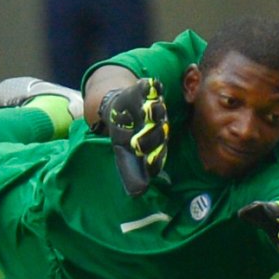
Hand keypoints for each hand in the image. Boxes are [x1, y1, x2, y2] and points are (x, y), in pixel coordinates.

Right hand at [96, 78, 168, 195]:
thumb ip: (130, 173)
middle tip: (139, 143)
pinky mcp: (146, 91)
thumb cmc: (125, 137)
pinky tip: (149, 85)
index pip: (157, 154)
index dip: (154, 160)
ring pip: (158, 110)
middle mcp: (158, 127)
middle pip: (159, 132)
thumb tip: (137, 193)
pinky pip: (151, 88)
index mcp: (155, 145)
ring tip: (149, 110)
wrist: (119, 110)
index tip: (148, 166)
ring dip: (154, 110)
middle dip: (153, 136)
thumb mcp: (124, 156)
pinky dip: (150, 86)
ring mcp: (154, 108)